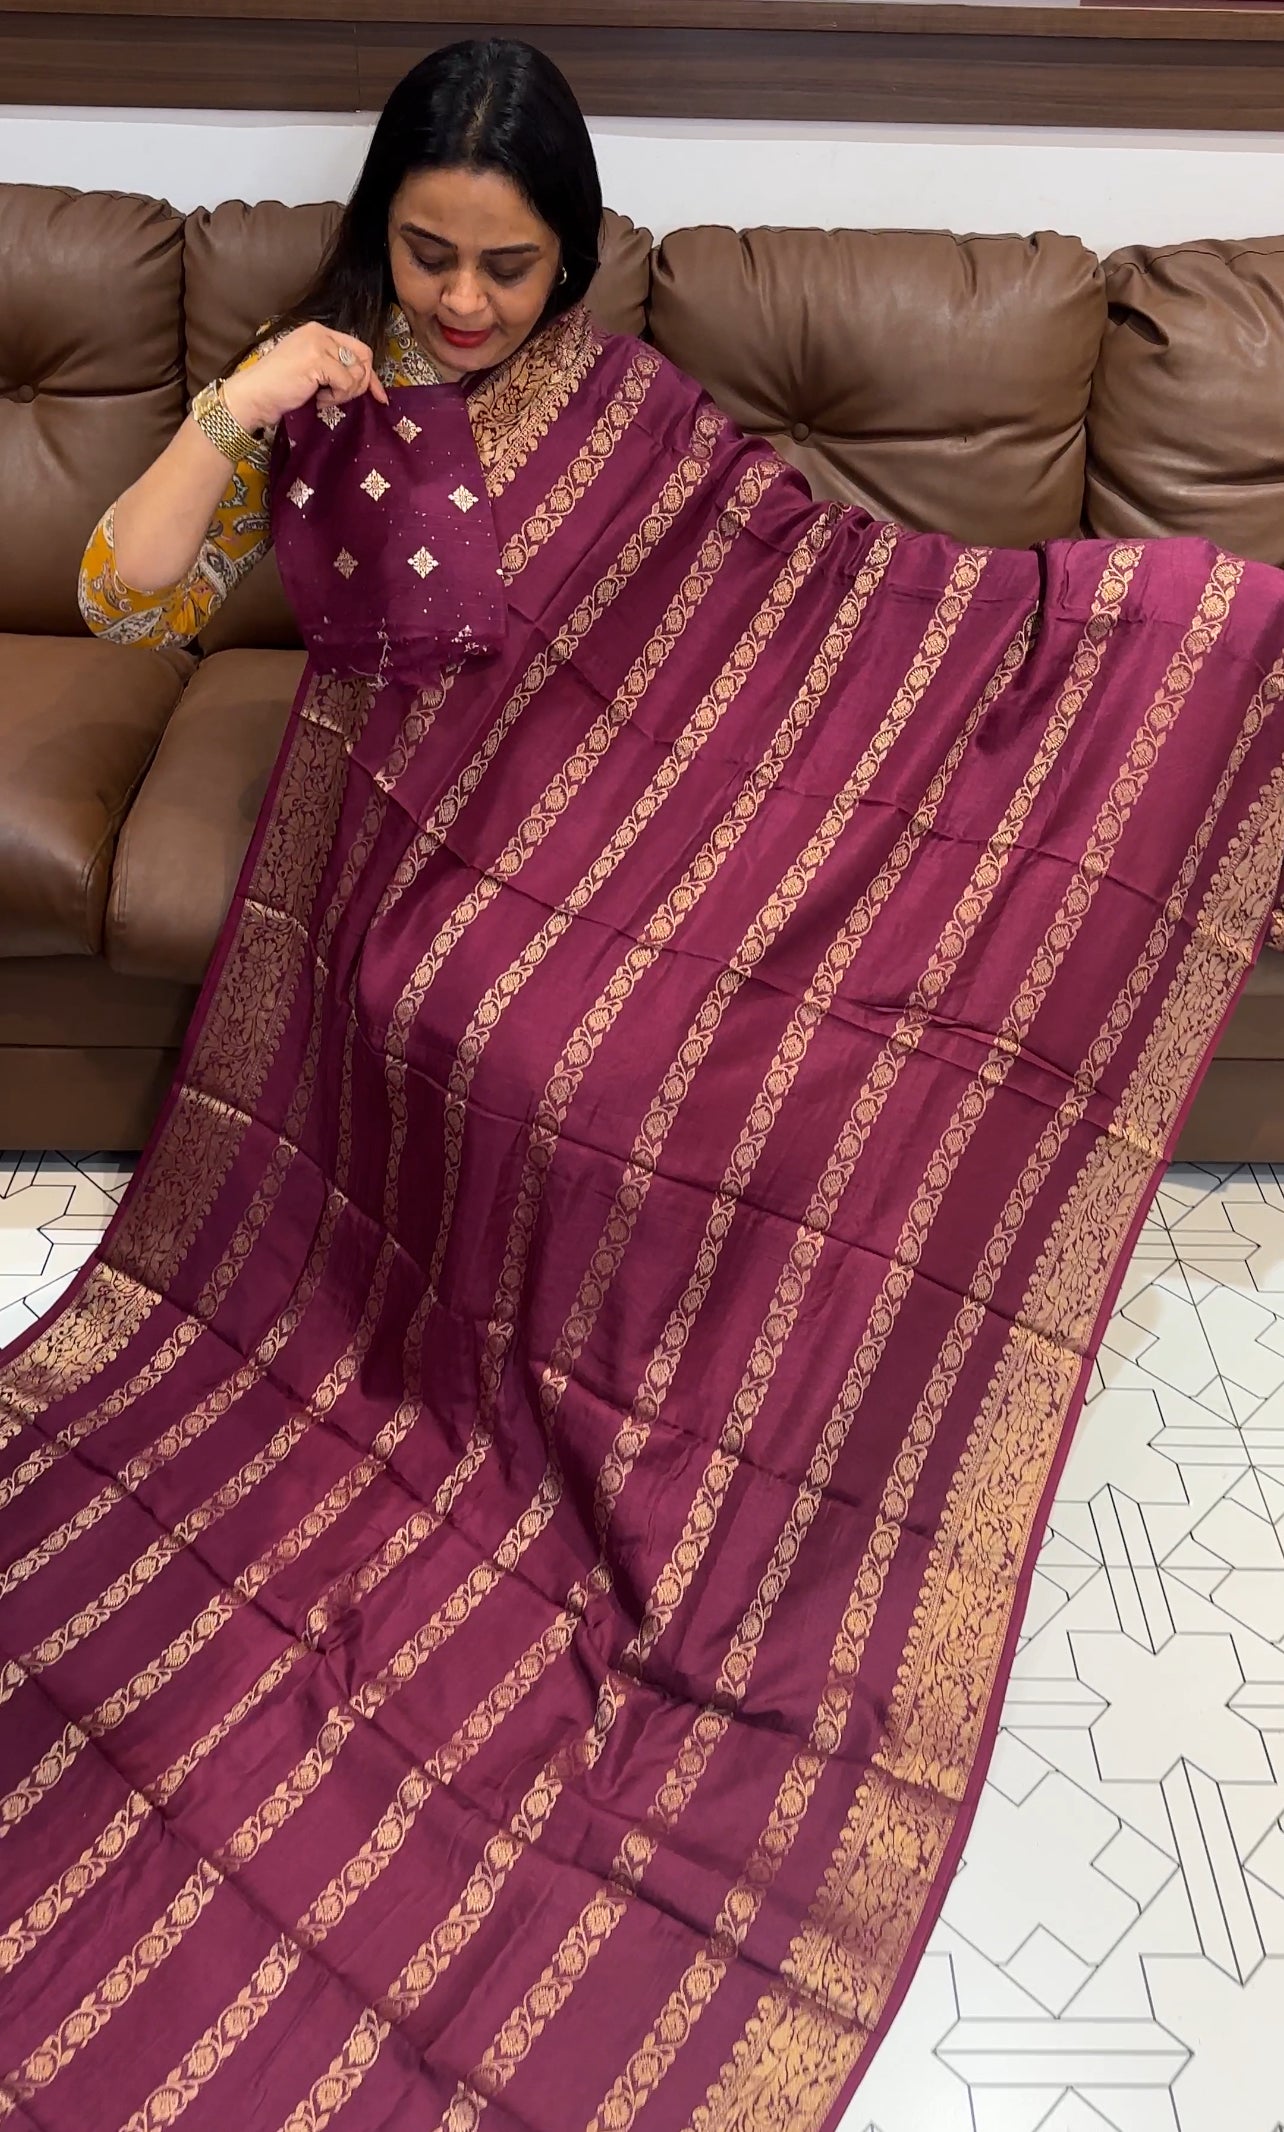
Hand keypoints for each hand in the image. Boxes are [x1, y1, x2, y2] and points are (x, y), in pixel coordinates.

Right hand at [220, 322, 388, 432]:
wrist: (254, 395)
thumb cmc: (279, 388)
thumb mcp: (312, 370)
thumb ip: (335, 367)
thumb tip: (367, 381)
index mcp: (319, 331)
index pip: (358, 349)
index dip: (371, 374)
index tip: (378, 396)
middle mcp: (320, 333)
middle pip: (363, 358)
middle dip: (361, 384)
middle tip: (342, 398)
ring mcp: (318, 345)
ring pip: (357, 373)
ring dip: (345, 393)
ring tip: (322, 397)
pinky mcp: (317, 360)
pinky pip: (346, 383)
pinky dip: (335, 397)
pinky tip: (317, 399)